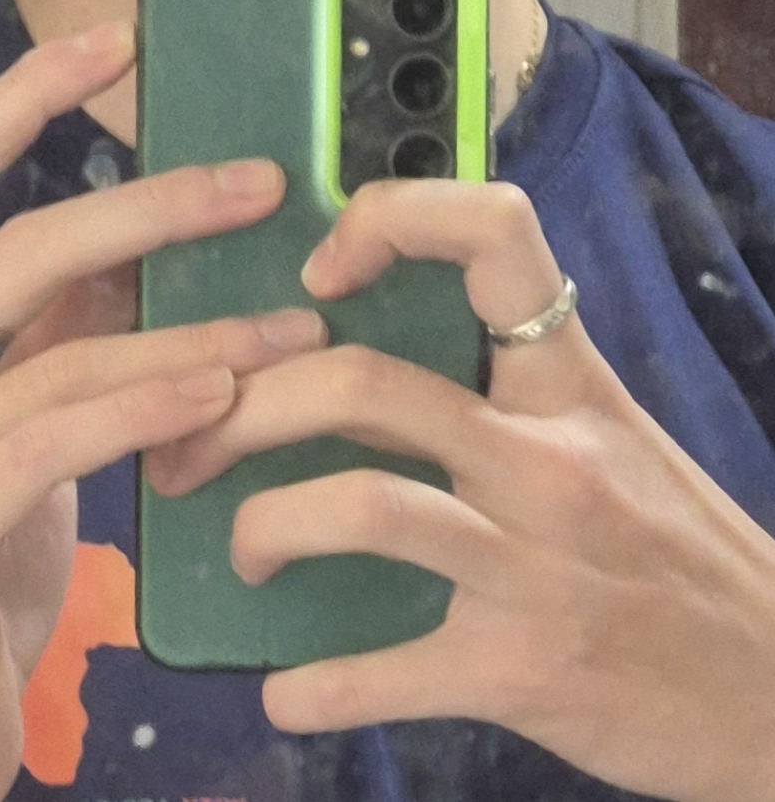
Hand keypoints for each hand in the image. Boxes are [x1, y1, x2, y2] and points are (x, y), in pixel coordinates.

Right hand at [0, 25, 326, 801]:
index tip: (112, 39)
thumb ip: (53, 346)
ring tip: (292, 325)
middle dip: (150, 202)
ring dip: (193, 328)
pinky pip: (57, 439)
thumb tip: (138, 255)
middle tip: (259, 182)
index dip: (26, 94)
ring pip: (62, 348)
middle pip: (20, 243)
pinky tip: (223, 394)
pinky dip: (149, 406)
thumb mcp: (9, 441)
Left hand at [146, 178, 774, 801]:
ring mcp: (532, 561)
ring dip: (261, 527)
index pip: (491, 234)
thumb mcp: (609, 436)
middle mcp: (548, 455)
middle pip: (364, 382)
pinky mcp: (520, 670)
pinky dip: (314, 686)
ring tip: (237, 548)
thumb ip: (509, 387)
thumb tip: (364, 356)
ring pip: (358, 505)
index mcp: (567, 381)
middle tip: (193, 440)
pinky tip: (285, 690)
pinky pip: (383, 670)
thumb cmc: (674, 551)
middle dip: (246, 406)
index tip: (318, 270)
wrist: (771, 690)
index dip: (388, 219)